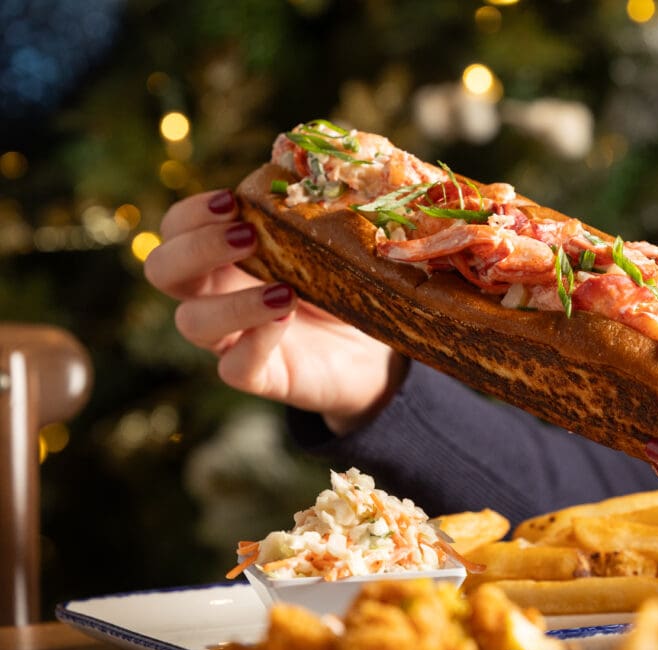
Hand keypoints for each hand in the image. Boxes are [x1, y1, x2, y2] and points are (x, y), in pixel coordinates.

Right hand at [144, 189, 405, 434]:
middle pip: (162, 271)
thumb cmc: (343, 283)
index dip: (192, 213)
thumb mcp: (330, 238)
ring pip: (192, 323)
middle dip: (196, 248)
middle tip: (247, 236)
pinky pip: (234, 368)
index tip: (234, 200)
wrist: (376, 349)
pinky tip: (286, 319)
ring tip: (283, 290)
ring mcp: (230, 339)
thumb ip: (310, 200)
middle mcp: (214, 295)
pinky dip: (256, 342)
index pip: (175, 229)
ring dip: (232, 302)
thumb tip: (309, 148)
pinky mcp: (259, 375)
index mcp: (221, 255)